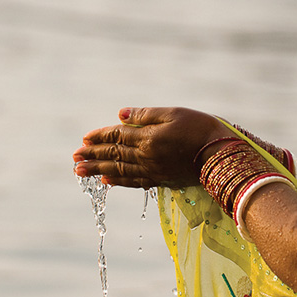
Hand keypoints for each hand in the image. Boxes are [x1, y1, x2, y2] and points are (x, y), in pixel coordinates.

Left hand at [73, 107, 226, 188]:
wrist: (221, 155)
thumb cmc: (200, 129)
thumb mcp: (174, 113)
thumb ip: (146, 115)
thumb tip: (120, 116)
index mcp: (147, 138)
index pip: (117, 136)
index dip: (99, 137)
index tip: (84, 139)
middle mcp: (145, 156)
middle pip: (113, 155)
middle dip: (92, 155)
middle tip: (74, 158)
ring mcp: (153, 170)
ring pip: (119, 170)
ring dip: (98, 170)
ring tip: (80, 172)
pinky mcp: (161, 180)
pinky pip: (134, 181)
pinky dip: (118, 181)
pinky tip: (107, 182)